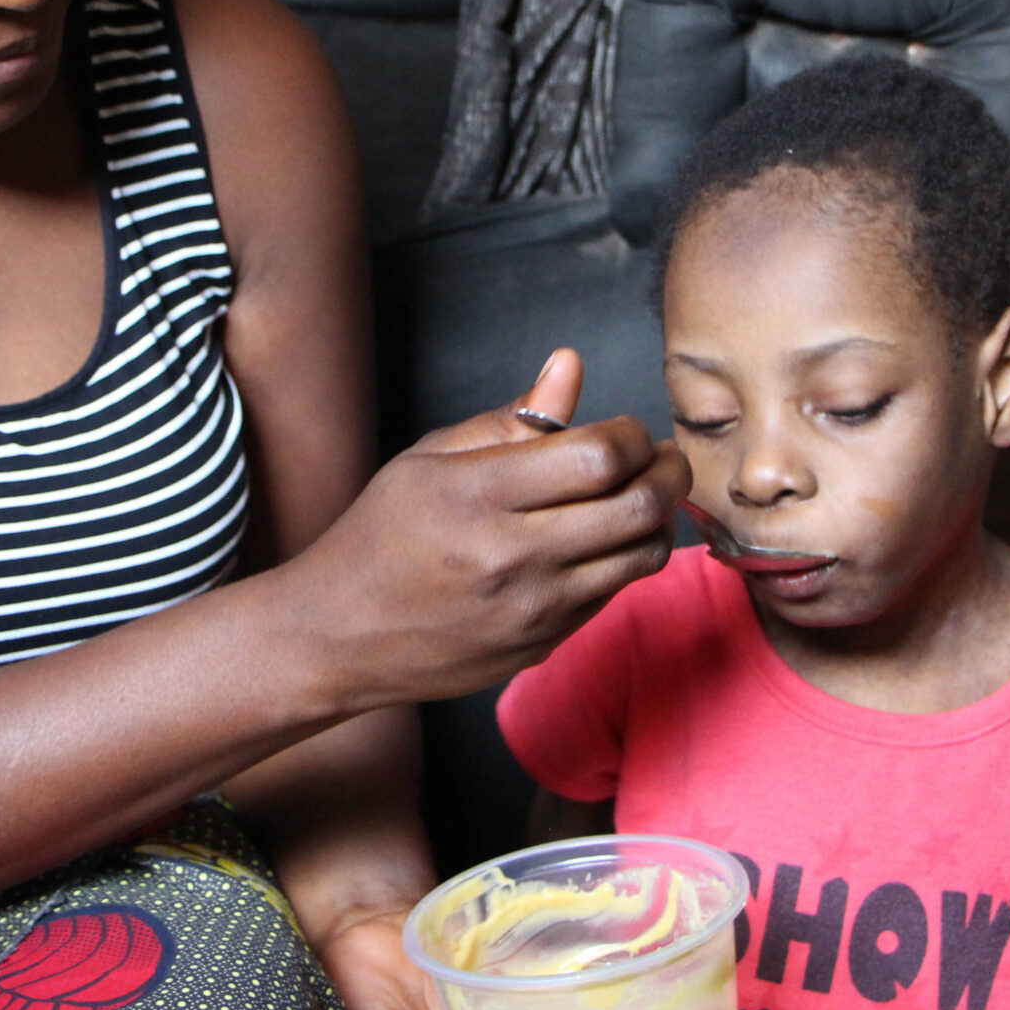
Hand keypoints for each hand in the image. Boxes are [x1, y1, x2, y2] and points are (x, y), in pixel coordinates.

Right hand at [287, 350, 689, 705]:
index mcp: (478, 493)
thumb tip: (569, 365)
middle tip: (664, 457)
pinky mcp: (543, 644)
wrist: (340, 635)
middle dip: (669, 471)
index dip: (632, 434)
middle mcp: (512, 554)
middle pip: (638, 505)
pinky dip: (626, 559)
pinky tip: (607, 540)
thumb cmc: (381, 536)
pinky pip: (615, 593)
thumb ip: (510, 417)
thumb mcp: (430, 459)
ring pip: (643, 556)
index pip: (599, 454)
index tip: (627, 428)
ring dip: (659, 518)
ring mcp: (533, 608)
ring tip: (646, 496)